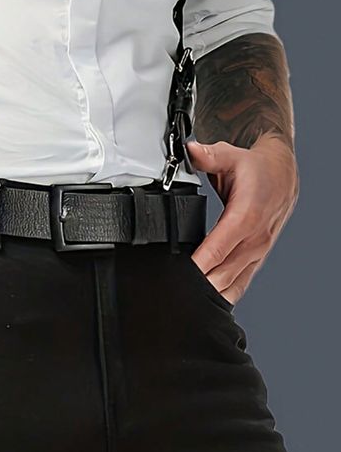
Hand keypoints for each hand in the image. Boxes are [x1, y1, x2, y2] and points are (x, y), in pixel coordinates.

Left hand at [186, 133, 298, 305]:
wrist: (282, 176)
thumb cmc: (256, 168)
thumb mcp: (231, 155)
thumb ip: (209, 155)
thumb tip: (191, 151)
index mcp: (246, 217)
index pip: (217, 250)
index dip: (197, 266)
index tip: (178, 275)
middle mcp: (254, 240)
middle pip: (221, 274)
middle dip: (196, 284)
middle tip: (169, 289)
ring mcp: (256, 253)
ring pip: (231, 285)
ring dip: (208, 293)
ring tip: (182, 299)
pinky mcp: (255, 259)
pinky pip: (239, 284)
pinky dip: (222, 294)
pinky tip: (204, 300)